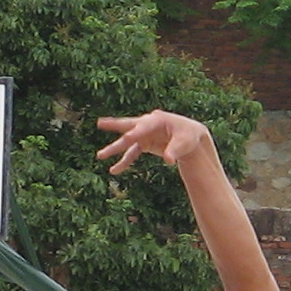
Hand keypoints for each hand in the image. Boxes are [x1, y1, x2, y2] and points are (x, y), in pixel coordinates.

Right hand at [96, 112, 210, 175]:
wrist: (191, 138)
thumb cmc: (189, 136)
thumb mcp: (185, 143)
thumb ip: (175, 151)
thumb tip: (168, 160)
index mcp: (158, 120)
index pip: (144, 127)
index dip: (136, 133)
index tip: (127, 137)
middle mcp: (148, 125)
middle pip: (129, 126)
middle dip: (114, 125)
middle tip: (99, 123)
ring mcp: (145, 134)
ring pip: (127, 141)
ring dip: (115, 148)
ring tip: (100, 155)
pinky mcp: (145, 143)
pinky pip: (132, 153)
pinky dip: (124, 161)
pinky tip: (114, 170)